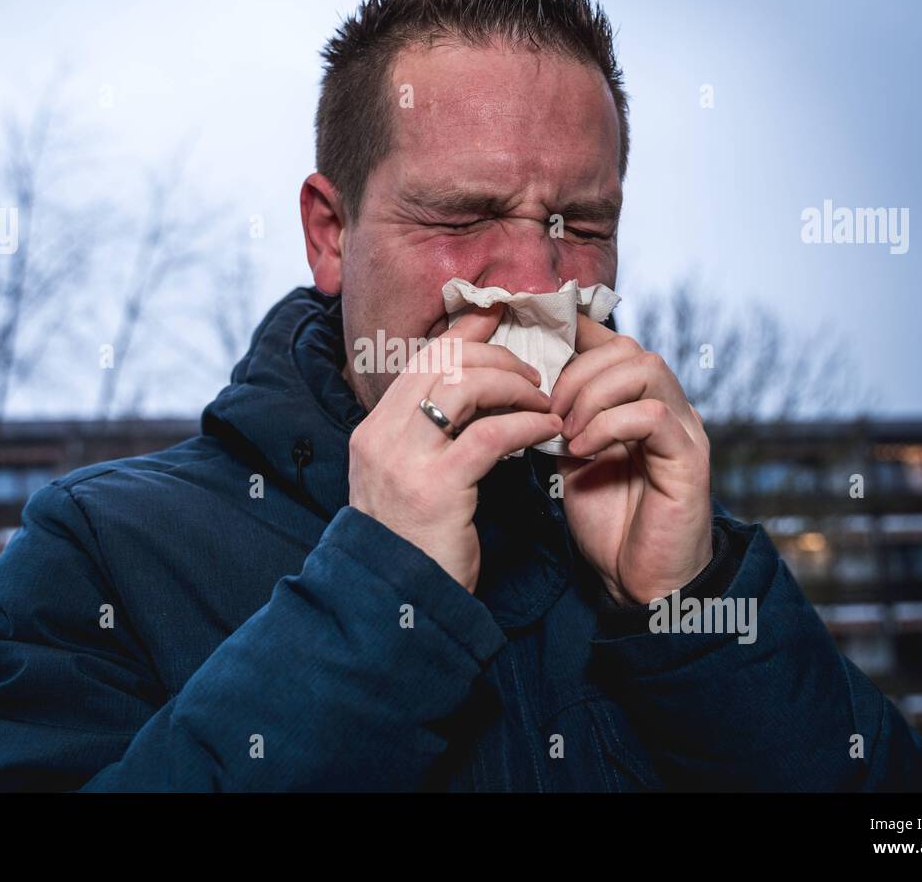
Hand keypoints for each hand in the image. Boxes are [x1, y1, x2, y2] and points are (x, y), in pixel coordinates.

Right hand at [348, 306, 563, 592]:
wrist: (397, 603)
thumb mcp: (410, 478)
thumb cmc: (416, 542)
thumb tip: (476, 391)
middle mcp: (381, 437)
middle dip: (497, 357)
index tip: (504, 319)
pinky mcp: (437, 488)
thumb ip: (429, 436)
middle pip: (442, 362)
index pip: (421, 358)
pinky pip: (491, 435)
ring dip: (513, 384)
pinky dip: (526, 424)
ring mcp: (404, 461)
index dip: (466, 333)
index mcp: (373, 430)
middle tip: (535, 374)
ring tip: (544, 400)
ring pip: (464, 386)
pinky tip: (548, 430)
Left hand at [550, 316, 712, 605]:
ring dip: (593, 394)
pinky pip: (654, 414)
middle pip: (629, 347)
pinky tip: (582, 452)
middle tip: (549, 411)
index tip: (535, 349)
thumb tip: (526, 381)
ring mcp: (683, 429)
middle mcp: (668, 406)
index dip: (573, 334)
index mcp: (639, 401)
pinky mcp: (689, 459)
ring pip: (646, 368)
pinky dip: (609, 424)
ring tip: (566, 432)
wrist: (638, 581)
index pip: (613, 342)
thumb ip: (561, 416)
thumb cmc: (608, 521)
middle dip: (577, 371)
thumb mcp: (571, 456)